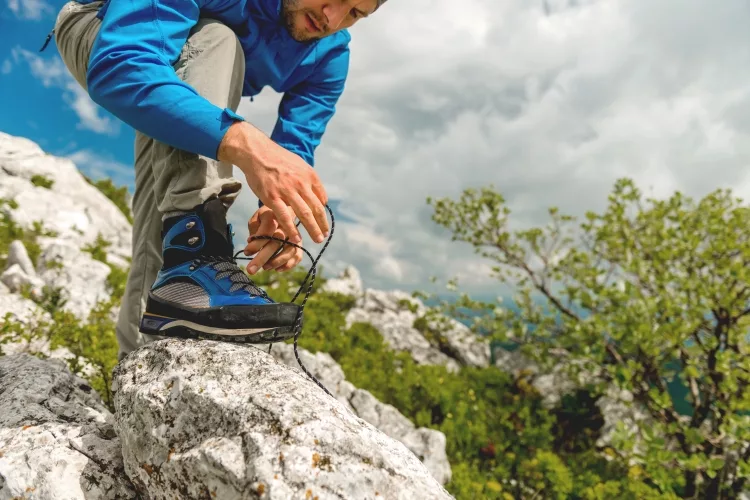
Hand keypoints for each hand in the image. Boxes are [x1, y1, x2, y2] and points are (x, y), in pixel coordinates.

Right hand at [218, 121, 329, 244]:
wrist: (256, 152)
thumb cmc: (277, 159)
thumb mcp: (299, 164)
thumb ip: (309, 180)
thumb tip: (320, 196)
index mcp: (309, 175)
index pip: (322, 198)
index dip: (323, 213)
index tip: (323, 223)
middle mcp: (301, 183)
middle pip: (317, 208)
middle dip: (322, 224)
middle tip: (325, 236)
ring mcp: (287, 190)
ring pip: (305, 214)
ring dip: (313, 229)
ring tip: (317, 239)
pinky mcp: (272, 197)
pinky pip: (285, 216)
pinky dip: (292, 229)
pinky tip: (296, 238)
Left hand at [243, 206, 302, 274]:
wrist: (283, 210)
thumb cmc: (266, 217)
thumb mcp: (256, 218)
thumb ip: (254, 229)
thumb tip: (251, 242)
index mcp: (273, 216)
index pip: (266, 231)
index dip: (256, 244)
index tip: (246, 252)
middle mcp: (286, 225)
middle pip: (276, 242)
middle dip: (262, 258)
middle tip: (251, 270)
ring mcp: (294, 234)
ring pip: (290, 250)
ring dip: (277, 261)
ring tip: (265, 268)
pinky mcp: (299, 243)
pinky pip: (298, 255)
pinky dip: (289, 264)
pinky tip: (278, 269)